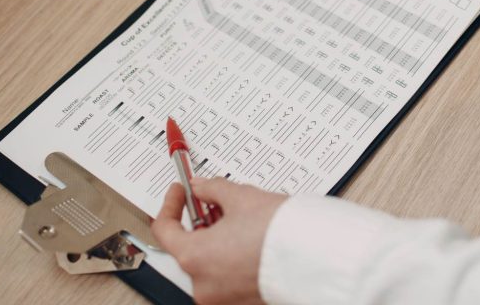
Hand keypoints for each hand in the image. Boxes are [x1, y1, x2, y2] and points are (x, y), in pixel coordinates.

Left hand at [152, 178, 286, 304]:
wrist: (315, 257)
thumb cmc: (279, 233)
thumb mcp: (241, 197)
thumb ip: (213, 189)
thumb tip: (202, 186)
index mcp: (194, 257)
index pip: (164, 230)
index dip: (171, 205)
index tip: (180, 193)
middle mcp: (203, 284)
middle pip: (190, 247)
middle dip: (202, 222)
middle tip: (217, 202)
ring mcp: (222, 297)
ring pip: (211, 262)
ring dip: (220, 239)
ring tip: (243, 219)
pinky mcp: (242, 301)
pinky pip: (229, 275)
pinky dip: (234, 256)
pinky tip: (252, 238)